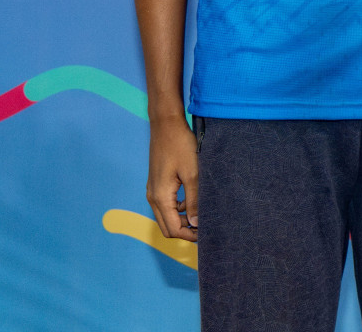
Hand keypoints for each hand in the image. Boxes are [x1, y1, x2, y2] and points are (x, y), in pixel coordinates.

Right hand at [146, 114, 198, 240]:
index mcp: (161, 197)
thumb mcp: (193, 173)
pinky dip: (179, 208)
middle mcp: (153, 197)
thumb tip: (196, 223)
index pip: (173, 229)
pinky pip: (166, 205)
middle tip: (206, 226)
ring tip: (202, 212)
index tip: (207, 233)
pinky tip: (193, 198)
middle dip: (186, 230)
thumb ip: (194, 200)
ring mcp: (153, 190)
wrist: (166, 125)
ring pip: (166, 216)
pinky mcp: (157, 184)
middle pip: (167, 227)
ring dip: (183, 219)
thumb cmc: (180, 146)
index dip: (190, 235)